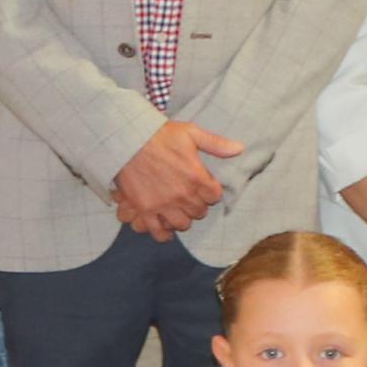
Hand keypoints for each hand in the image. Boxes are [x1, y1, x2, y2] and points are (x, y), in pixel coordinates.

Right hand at [113, 120, 244, 240]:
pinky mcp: (145, 209)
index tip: (204, 186)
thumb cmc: (159, 135)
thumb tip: (239, 149)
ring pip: (183, 224)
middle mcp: (182, 194)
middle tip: (189, 196)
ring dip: (183, 218)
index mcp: (196, 177)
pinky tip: (166, 229)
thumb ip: (216, 144)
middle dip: (197, 205)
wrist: (128, 139)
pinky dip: (164, 234)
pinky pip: (158, 231)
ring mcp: (163, 204)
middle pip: (199, 212)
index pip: (214, 196)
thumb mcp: (191, 133)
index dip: (210, 191)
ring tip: (178, 210)